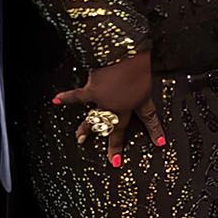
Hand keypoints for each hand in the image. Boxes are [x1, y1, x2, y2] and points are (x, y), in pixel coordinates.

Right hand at [55, 50, 165, 167]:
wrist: (122, 57)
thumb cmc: (138, 62)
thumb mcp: (150, 74)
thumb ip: (147, 78)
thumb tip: (149, 72)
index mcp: (139, 101)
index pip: (150, 119)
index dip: (156, 132)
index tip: (160, 144)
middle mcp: (121, 106)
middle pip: (118, 130)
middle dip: (115, 146)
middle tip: (113, 161)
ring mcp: (105, 102)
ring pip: (95, 119)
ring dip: (87, 129)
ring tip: (80, 139)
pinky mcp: (92, 91)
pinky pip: (77, 97)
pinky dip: (66, 98)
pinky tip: (56, 101)